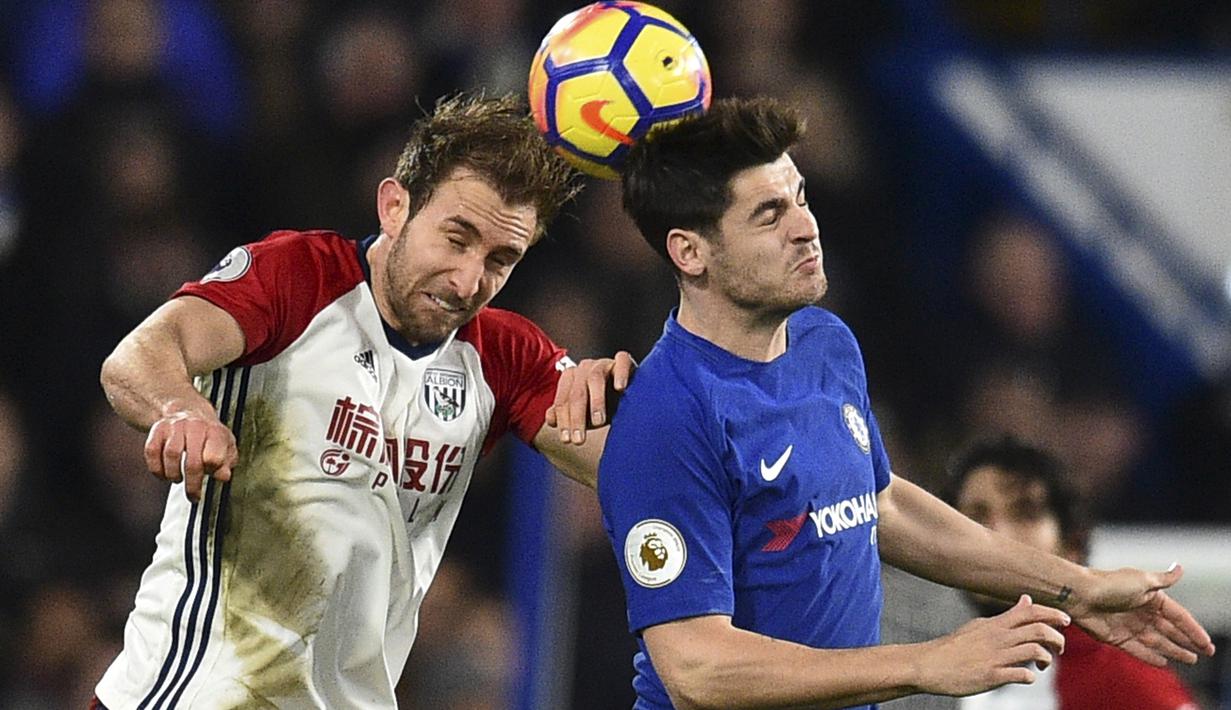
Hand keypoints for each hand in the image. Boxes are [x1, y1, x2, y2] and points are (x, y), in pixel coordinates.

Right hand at [144, 408, 237, 501]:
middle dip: (192, 484)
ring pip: (171, 456)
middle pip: (192, 462)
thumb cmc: (209, 436)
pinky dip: (156, 468)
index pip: (214, 458)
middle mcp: (195, 426)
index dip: (212, 471)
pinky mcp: (157, 429)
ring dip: (173, 475)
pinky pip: (152, 452)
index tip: (211, 476)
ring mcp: (175, 426)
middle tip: (193, 497)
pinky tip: (164, 474)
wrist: (188, 412)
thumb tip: (223, 476)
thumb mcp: (226, 447)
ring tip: (178, 480)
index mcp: (215, 432)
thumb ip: (227, 462)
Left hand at [546, 351, 635, 444]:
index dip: (564, 421)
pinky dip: (620, 374)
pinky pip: (621, 362)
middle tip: (580, 439)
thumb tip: (550, 420)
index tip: (567, 440)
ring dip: (596, 402)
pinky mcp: (624, 361)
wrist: (630, 396)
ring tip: (599, 422)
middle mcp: (584, 368)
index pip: (563, 401)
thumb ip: (565, 416)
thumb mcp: (584, 414)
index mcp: (570, 378)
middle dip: (577, 418)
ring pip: (595, 379)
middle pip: (577, 393)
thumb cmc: (604, 406)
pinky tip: (620, 388)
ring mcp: (604, 363)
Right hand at [919, 595, 1068, 696]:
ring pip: (1034, 650)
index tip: (1065, 621)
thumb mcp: (981, 625)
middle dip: (1057, 638)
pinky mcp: (991, 676)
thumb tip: (1026, 600)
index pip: (1030, 611)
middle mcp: (998, 637)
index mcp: (995, 624)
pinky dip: (1030, 676)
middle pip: (1038, 629)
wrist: (929, 664)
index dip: (1053, 613)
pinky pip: (1021, 675)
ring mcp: (995, 657)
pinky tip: (1027, 676)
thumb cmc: (955, 646)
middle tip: (1060, 647)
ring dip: (1046, 658)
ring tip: (1042, 664)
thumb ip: (1007, 616)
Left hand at [1069, 564, 1215, 665]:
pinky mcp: (1116, 637)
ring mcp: (1129, 626)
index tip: (1207, 643)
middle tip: (1203, 653)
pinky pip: (1137, 650)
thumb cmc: (1110, 584)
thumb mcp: (1142, 580)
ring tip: (1190, 660)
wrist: (1079, 594)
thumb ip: (1163, 579)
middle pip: (1169, 630)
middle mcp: (1141, 612)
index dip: (1193, 629)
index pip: (1178, 616)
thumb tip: (1180, 567)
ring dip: (1173, 650)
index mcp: (1150, 597)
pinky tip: (1164, 663)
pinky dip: (1150, 657)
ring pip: (1156, 642)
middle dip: (1186, 641)